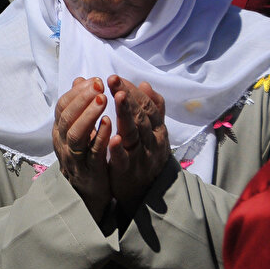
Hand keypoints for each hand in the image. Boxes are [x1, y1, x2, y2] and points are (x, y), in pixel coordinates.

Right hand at [52, 77, 111, 219]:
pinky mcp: (89, 170)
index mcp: (60, 130)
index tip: (95, 80)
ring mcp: (74, 156)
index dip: (77, 92)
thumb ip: (78, 105)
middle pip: (67, 117)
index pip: (62, 106)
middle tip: (100, 86)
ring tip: (104, 100)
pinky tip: (108, 123)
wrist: (86, 191)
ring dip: (89, 115)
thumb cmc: (83, 154)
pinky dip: (99, 137)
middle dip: (83, 99)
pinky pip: (92, 152)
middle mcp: (63, 142)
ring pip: (76, 134)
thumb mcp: (78, 128)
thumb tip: (79, 79)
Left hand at [105, 75, 169, 212]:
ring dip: (125, 115)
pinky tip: (113, 138)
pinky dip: (119, 149)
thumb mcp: (153, 132)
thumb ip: (152, 109)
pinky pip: (124, 159)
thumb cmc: (147, 155)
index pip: (146, 105)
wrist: (148, 192)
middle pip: (140, 115)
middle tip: (113, 79)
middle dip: (127, 96)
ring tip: (117, 97)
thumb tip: (146, 84)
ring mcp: (141, 156)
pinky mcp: (128, 172)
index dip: (132, 91)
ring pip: (134, 133)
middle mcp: (151, 140)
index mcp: (156, 129)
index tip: (116, 77)